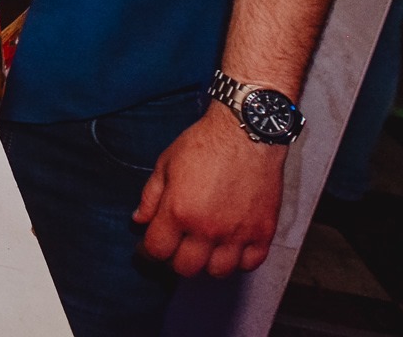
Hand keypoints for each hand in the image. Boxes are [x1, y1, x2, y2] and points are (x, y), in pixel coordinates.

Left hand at [133, 105, 284, 277]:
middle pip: (186, 268)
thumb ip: (150, 196)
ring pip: (218, 272)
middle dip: (174, 260)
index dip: (148, 252)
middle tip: (175, 247)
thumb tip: (139, 220)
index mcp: (179, 211)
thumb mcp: (165, 163)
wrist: (246, 131)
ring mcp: (238, 233)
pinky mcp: (264, 231)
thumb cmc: (203, 143)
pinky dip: (239, 261)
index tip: (149, 248)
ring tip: (203, 248)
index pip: (157, 251)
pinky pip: (251, 264)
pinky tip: (231, 247)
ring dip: (207, 264)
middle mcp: (208, 228)